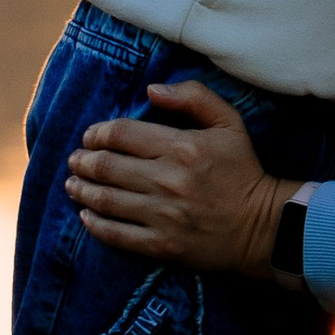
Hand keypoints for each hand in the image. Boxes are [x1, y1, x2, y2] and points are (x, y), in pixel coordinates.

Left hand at [65, 78, 298, 274]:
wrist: (262, 226)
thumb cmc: (243, 171)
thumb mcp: (229, 124)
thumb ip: (194, 97)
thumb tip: (152, 90)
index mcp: (183, 147)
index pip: (122, 134)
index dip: (97, 133)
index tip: (90, 136)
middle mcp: (168, 181)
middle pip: (106, 167)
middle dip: (82, 161)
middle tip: (75, 160)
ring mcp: (163, 216)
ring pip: (105, 200)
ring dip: (81, 190)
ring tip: (72, 185)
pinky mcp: (162, 245)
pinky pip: (116, 235)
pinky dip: (94, 224)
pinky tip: (85, 215)